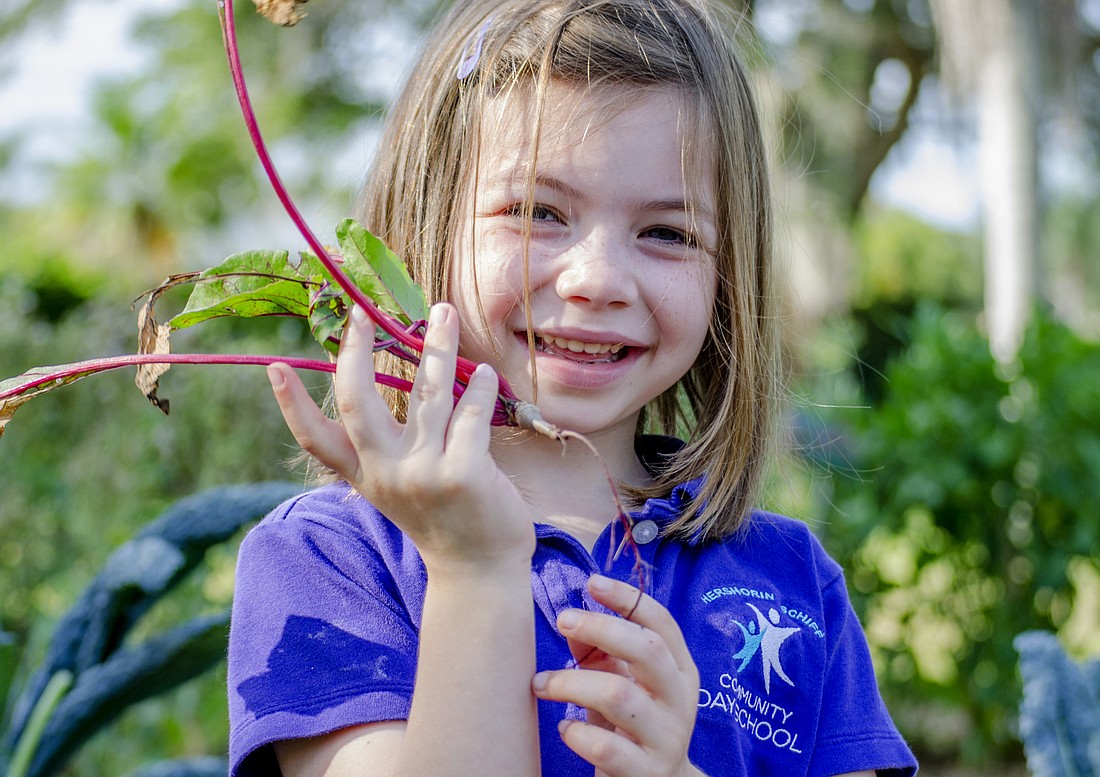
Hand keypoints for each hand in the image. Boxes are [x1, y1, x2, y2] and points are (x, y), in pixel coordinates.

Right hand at [266, 302, 535, 574]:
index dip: (292, 403)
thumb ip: (388, 444)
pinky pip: (470, 413)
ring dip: (438, 345)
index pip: (316, 439)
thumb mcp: (398, 486)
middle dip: (356, 351)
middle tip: (361, 314)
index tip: (275, 365)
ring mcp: (423, 473)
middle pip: (356, 401)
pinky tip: (483, 374)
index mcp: (365, 476)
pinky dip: (479, 387)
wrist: (479, 570)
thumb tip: (388, 376)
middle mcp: (386, 473)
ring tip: (444, 313)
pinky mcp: (463, 473)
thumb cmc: (443, 516)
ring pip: (427, 392)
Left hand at [531, 574, 703, 776]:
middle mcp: (679, 699)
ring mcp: (666, 737)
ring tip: (542, 685)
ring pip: (619, 695)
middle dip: (600, 628)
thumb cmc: (634, 725)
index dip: (628, 598)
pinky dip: (576, 732)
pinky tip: (565, 729)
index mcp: (679, 670)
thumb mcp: (623, 683)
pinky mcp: (645, 772)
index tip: (592, 582)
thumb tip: (571, 622)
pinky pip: (606, 746)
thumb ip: (600, 653)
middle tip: (562, 620)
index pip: (662, 623)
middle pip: (647, 650)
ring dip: (571, 683)